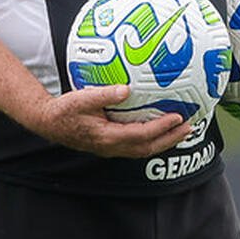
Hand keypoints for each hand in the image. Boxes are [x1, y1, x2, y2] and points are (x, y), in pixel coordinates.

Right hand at [26, 85, 192, 157]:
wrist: (49, 122)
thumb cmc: (64, 110)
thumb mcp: (81, 99)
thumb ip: (103, 95)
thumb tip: (126, 89)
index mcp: (107, 136)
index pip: (141, 135)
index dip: (161, 128)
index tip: (178, 117)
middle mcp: (112, 147)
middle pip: (148, 148)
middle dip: (171, 139)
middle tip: (190, 127)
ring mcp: (111, 148)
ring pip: (144, 149)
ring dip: (164, 141)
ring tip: (181, 130)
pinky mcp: (110, 145)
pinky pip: (137, 145)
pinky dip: (152, 139)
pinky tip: (160, 129)